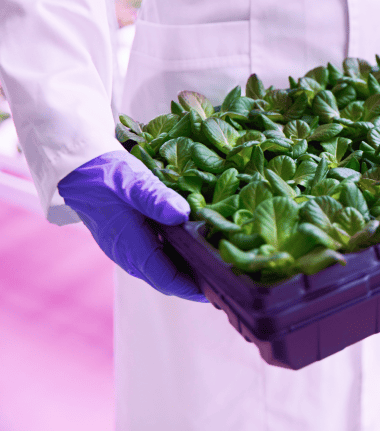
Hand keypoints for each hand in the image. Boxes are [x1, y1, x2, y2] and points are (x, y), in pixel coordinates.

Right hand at [58, 150, 206, 302]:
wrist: (78, 169)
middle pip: (165, 279)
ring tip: (212, 265)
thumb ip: (157, 199)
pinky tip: (192, 245)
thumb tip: (181, 215)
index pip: (166, 279)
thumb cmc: (107, 174)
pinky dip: (175, 257)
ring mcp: (126, 249)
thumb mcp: (135, 182)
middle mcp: (127, 255)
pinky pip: (154, 257)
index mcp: (130, 246)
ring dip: (184, 271)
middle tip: (222, 279)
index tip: (216, 290)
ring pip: (160, 269)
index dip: (191, 288)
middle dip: (192, 283)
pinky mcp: (127, 241)